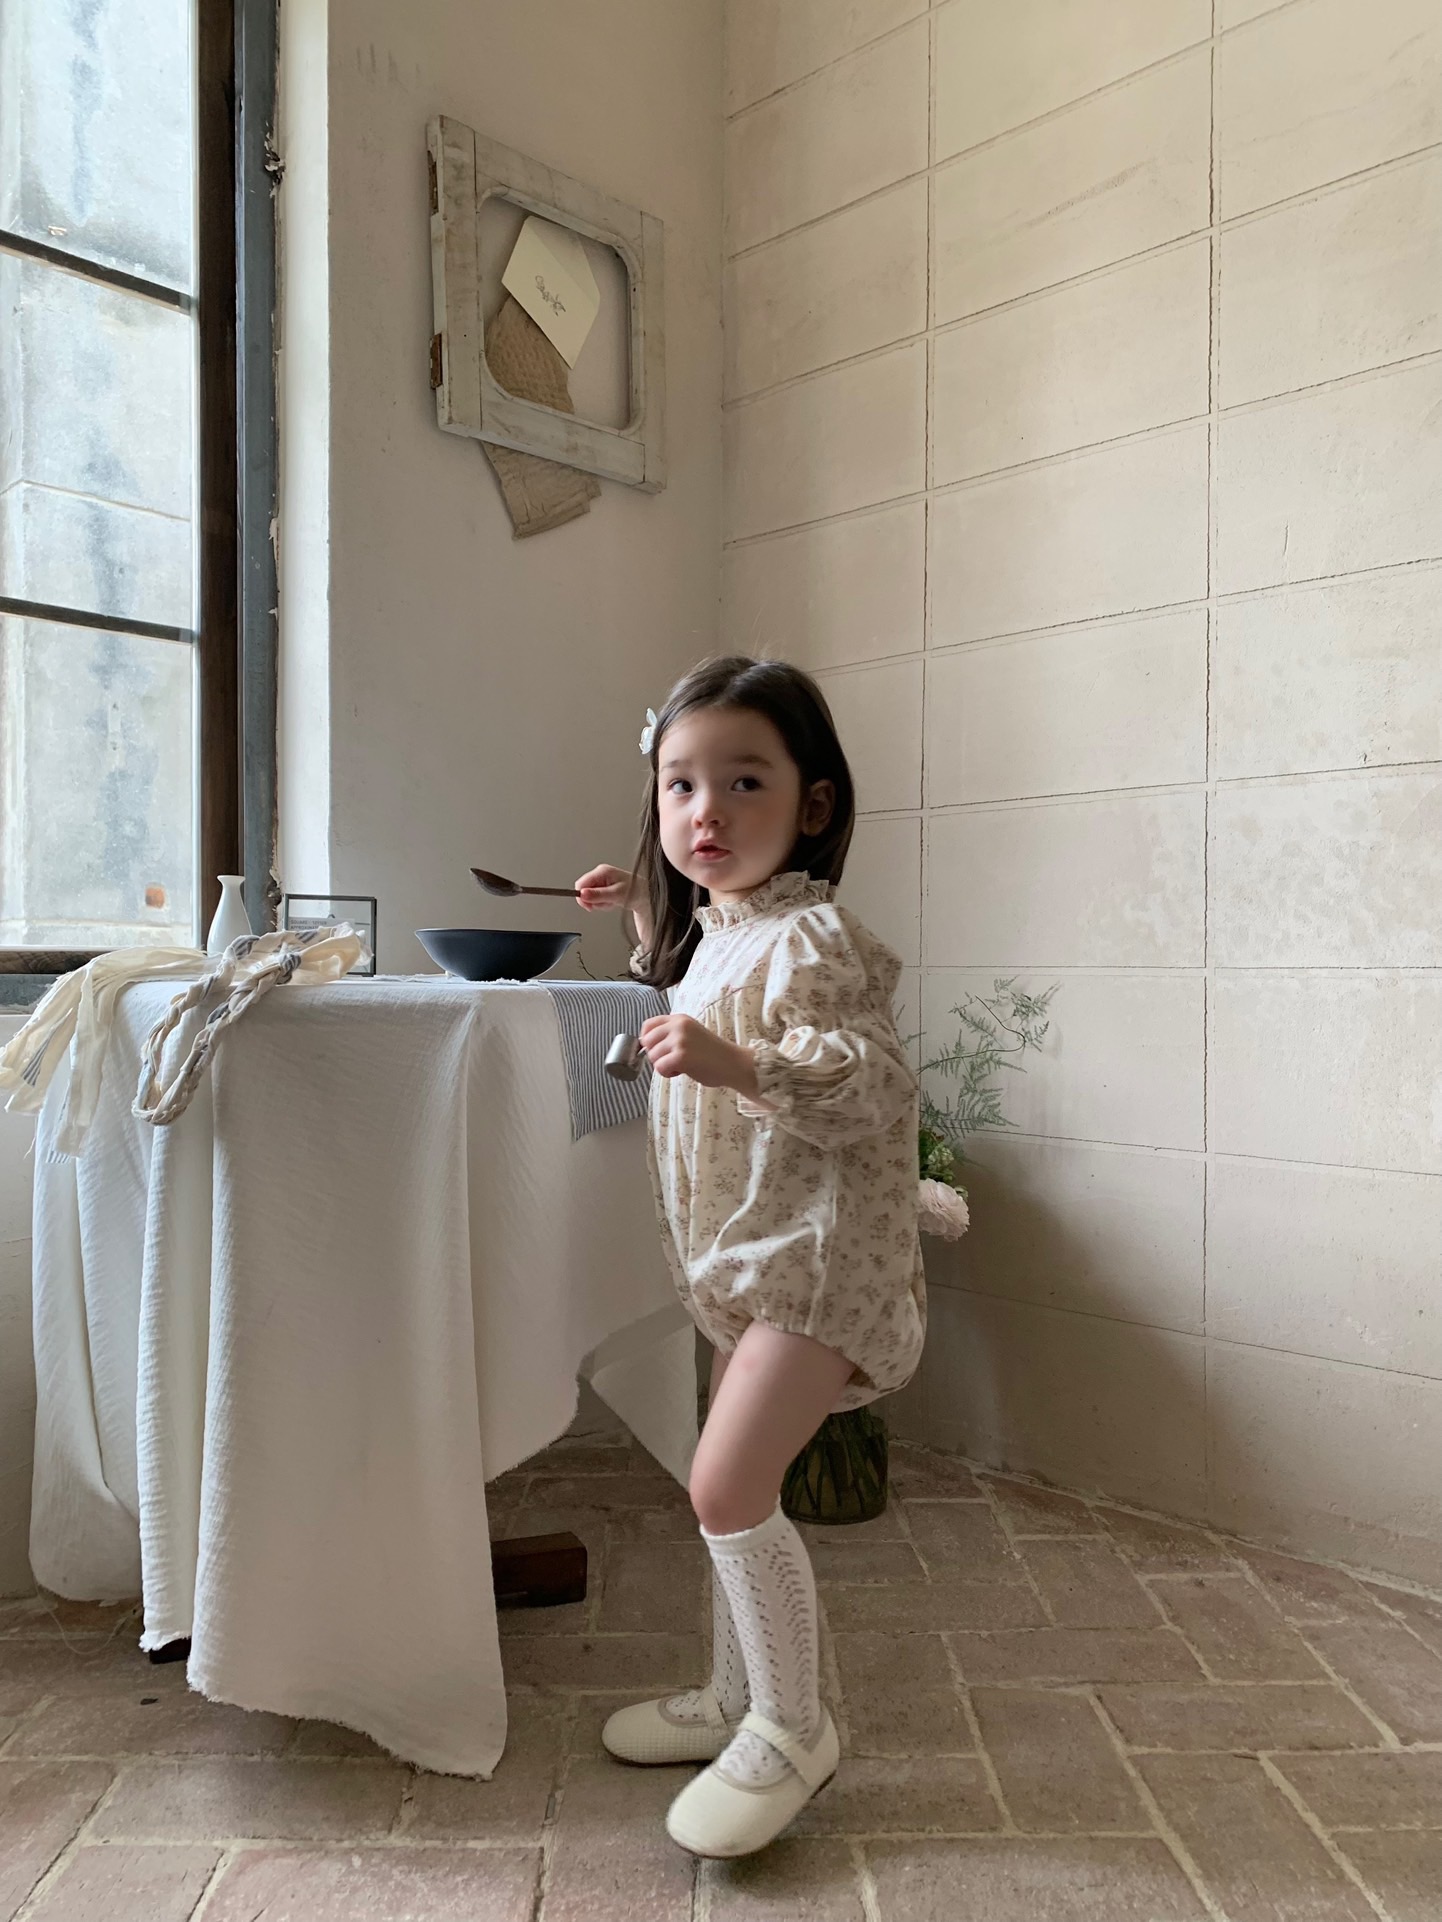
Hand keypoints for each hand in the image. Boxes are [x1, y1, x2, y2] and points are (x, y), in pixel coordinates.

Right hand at [577, 863, 652, 950]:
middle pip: (584, 890)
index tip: (589, 906)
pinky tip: (612, 901)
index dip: (582, 896)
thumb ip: (598, 895)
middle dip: (593, 901)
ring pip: (589, 896)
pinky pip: (596, 898)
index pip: (581, 883)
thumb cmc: (636, 891)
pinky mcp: (603, 887)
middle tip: (605, 903)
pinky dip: (603, 903)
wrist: (646, 896)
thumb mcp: (616, 895)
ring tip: (612, 902)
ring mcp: (602, 880)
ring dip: (599, 903)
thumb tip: (582, 894)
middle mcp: (600, 874)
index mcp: (602, 871)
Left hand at [640, 1015, 759, 1095]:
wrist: (732, 1063)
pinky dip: (667, 1073)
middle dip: (655, 1055)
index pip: (648, 1025)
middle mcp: (678, 1026)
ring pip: (653, 1056)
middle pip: (647, 1041)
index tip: (658, 1049)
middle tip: (671, 1060)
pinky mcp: (681, 1056)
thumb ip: (671, 1035)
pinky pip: (660, 1067)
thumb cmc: (712, 1053)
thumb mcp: (690, 1034)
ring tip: (681, 1066)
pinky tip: (681, 1071)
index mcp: (680, 1019)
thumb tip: (644, 1045)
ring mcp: (680, 1040)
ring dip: (663, 1065)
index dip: (647, 1039)